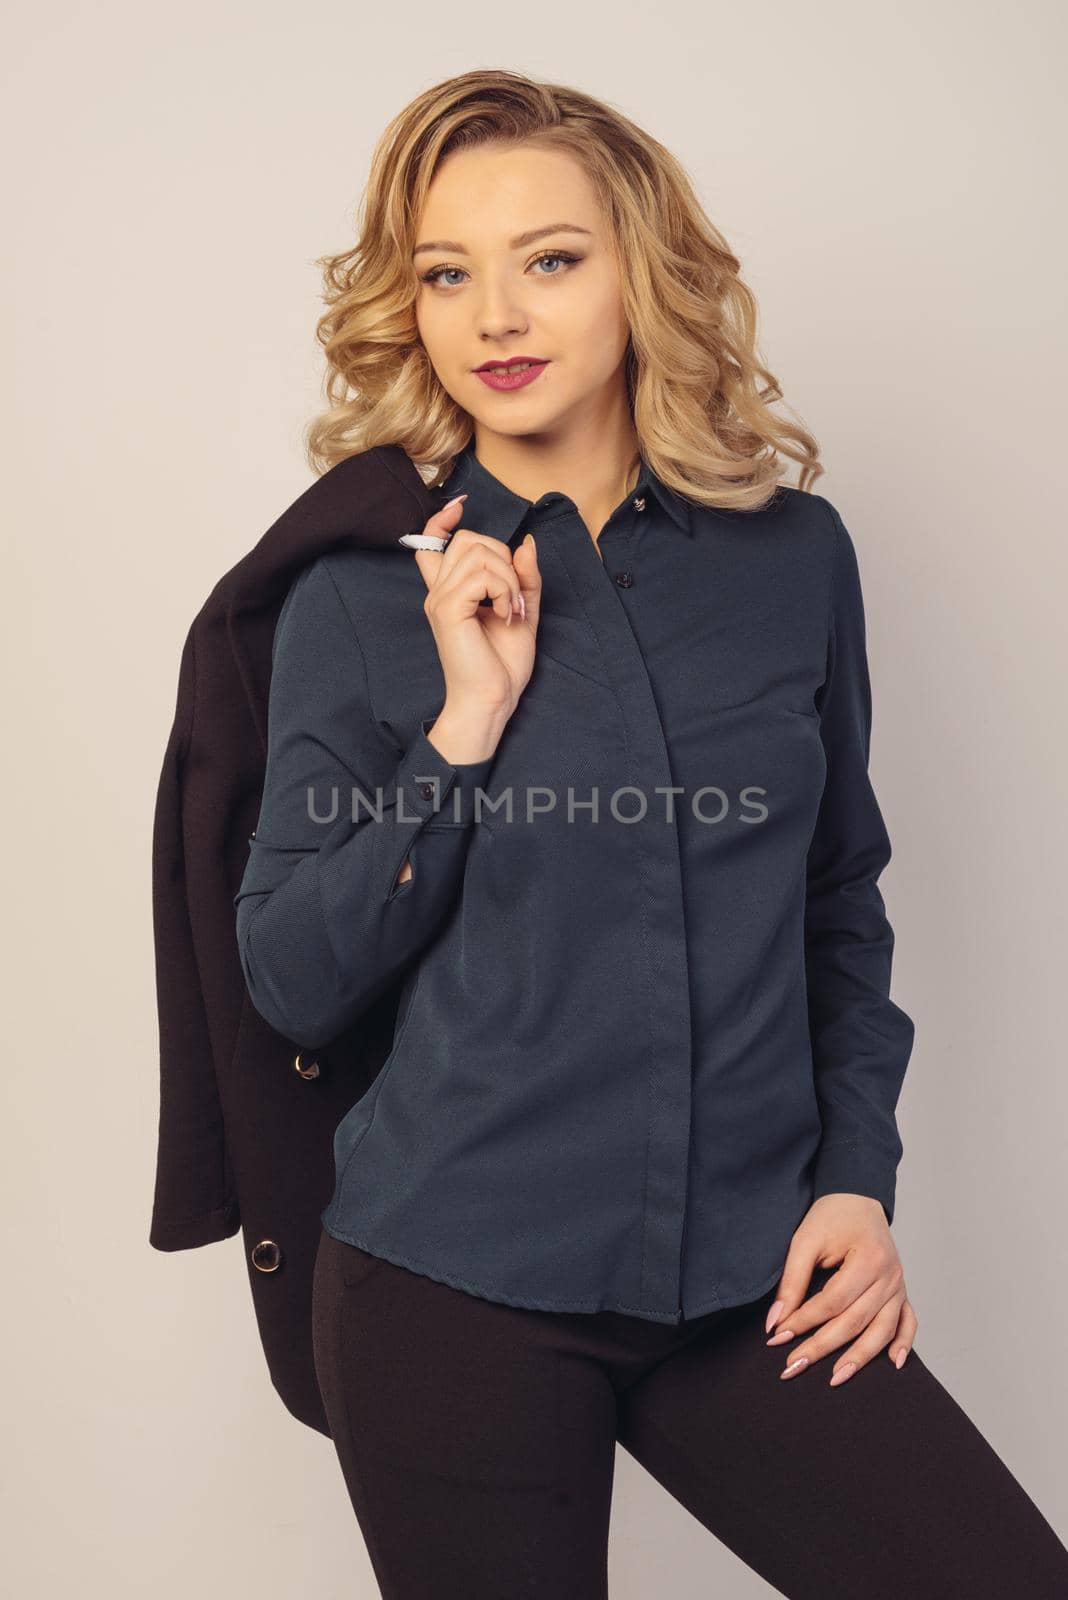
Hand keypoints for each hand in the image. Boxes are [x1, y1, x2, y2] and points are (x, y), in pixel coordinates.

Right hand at [410, 497, 541, 716]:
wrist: (492, 700)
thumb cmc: (502, 664)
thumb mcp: (523, 610)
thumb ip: (524, 577)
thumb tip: (527, 542)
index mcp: (451, 592)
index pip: (432, 543)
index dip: (442, 519)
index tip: (458, 505)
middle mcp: (440, 591)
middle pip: (468, 540)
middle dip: (503, 559)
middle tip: (515, 597)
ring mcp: (440, 599)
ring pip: (477, 553)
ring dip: (508, 578)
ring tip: (512, 609)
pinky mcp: (448, 610)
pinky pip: (480, 575)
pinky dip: (503, 590)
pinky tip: (506, 615)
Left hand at [763, 1193, 917, 1385]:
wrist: (857, 1197)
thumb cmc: (831, 1216)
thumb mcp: (805, 1241)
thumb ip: (792, 1281)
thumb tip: (775, 1323)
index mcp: (868, 1259)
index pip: (832, 1301)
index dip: (804, 1321)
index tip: (777, 1338)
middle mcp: (890, 1276)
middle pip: (855, 1321)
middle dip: (822, 1346)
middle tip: (792, 1366)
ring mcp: (900, 1286)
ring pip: (881, 1330)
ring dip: (859, 1358)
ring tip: (835, 1379)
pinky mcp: (902, 1291)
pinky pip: (908, 1323)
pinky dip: (903, 1344)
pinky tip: (894, 1364)